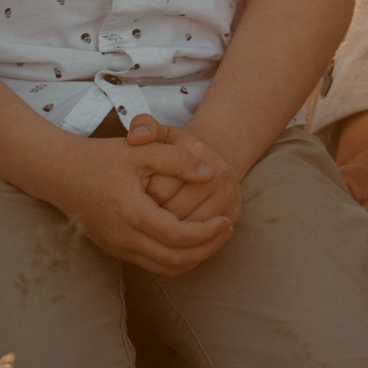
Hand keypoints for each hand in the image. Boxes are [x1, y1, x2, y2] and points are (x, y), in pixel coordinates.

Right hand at [35, 126, 233, 276]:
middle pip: (175, 259)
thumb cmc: (101, 157)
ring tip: (215, 237)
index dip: (207, 233)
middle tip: (227, 230)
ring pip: (164, 268)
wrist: (61, 174)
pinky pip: (152, 265)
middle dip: (207, 248)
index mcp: (131, 212)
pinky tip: (191, 241)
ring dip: (194, 258)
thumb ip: (178, 159)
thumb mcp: (141, 149)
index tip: (226, 220)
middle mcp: (123, 237)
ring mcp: (118, 247)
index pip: (178, 235)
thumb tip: (211, 174)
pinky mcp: (116, 250)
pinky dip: (176, 259)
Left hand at [128, 115, 244, 231]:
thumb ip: (145, 126)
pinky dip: (185, 240)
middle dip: (154, 216)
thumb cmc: (179, 150)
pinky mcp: (233, 215)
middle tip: (144, 213)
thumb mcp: (162, 134)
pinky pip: (202, 239)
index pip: (160, 187)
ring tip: (157, 222)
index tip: (138, 194)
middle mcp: (219, 174)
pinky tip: (173, 231)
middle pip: (174, 210)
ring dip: (168, 232)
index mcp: (199, 152)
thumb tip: (135, 137)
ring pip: (188, 229)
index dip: (143, 195)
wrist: (213, 160)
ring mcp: (229, 196)